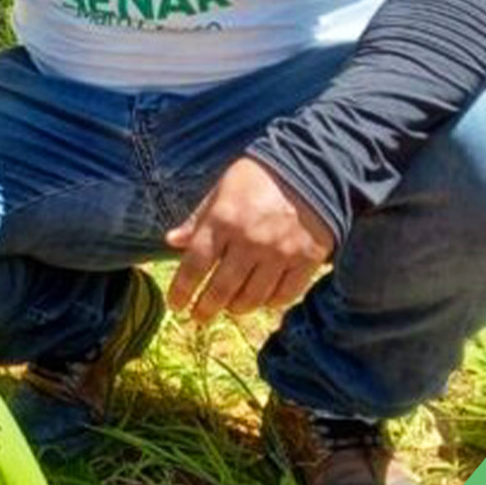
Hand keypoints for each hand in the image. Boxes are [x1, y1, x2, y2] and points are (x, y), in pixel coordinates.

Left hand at [164, 157, 332, 322]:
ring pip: (252, 297)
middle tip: (198, 318)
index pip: (194, 266)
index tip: (175, 304)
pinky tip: (260, 300)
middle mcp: (250, 241)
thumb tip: (171, 241)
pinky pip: (284, 295)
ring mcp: (280, 252)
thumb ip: (197, 220)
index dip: (181, 291)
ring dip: (235, 308)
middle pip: (221, 289)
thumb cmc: (259, 177)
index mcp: (223, 220)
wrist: (315, 166)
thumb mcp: (221, 190)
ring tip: (228, 308)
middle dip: (205, 309)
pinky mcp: (307, 259)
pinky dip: (269, 302)